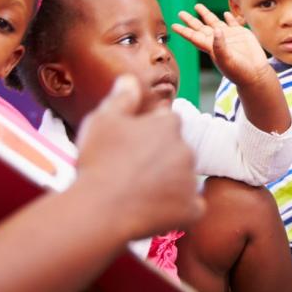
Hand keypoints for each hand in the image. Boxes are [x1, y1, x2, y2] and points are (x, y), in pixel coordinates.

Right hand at [74, 75, 202, 238]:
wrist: (101, 209)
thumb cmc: (99, 161)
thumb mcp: (103, 120)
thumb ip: (122, 97)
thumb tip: (131, 79)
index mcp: (169, 124)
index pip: (165, 122)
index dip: (147, 134)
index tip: (129, 147)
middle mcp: (186, 148)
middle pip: (176, 150)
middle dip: (159, 158)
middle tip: (131, 172)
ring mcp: (191, 179)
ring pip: (182, 178)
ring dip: (168, 183)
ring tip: (138, 193)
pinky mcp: (192, 209)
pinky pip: (190, 207)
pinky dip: (177, 210)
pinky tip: (154, 212)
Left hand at [171, 4, 271, 87]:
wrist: (255, 74)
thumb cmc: (239, 71)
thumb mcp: (227, 59)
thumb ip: (220, 45)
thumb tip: (216, 30)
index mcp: (211, 47)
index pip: (194, 37)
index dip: (184, 31)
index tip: (174, 26)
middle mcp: (218, 41)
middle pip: (201, 28)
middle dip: (191, 20)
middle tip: (181, 13)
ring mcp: (230, 37)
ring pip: (214, 23)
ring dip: (206, 15)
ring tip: (197, 6)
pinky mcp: (241, 34)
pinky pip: (232, 23)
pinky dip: (228, 17)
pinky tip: (225, 13)